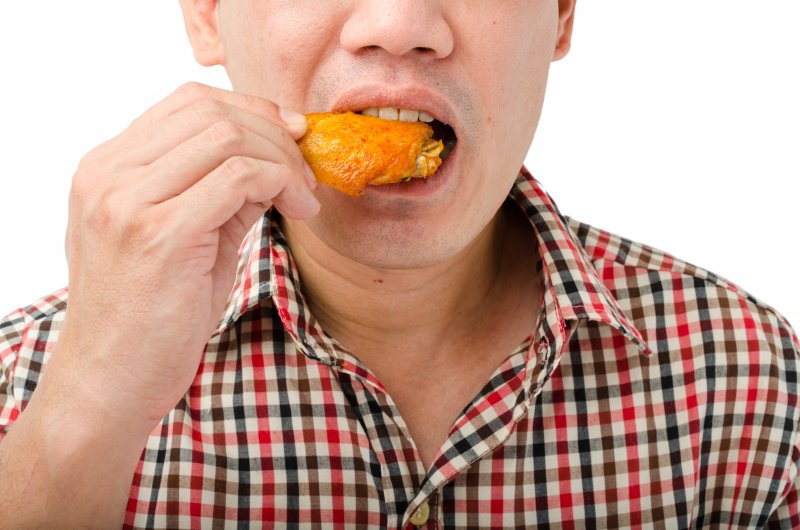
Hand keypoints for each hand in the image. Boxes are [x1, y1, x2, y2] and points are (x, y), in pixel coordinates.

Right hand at [52, 82, 317, 432]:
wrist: (111, 382)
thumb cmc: (149, 316)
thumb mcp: (180, 239)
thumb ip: (216, 192)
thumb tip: (275, 158)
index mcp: (105, 169)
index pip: (187, 102)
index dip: (251, 111)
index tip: (290, 138)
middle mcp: (108, 175)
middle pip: (211, 110)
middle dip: (274, 134)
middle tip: (305, 172)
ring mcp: (128, 202)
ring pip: (228, 136)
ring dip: (283, 160)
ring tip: (302, 198)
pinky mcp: (161, 233)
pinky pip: (241, 177)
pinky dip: (282, 184)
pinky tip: (299, 212)